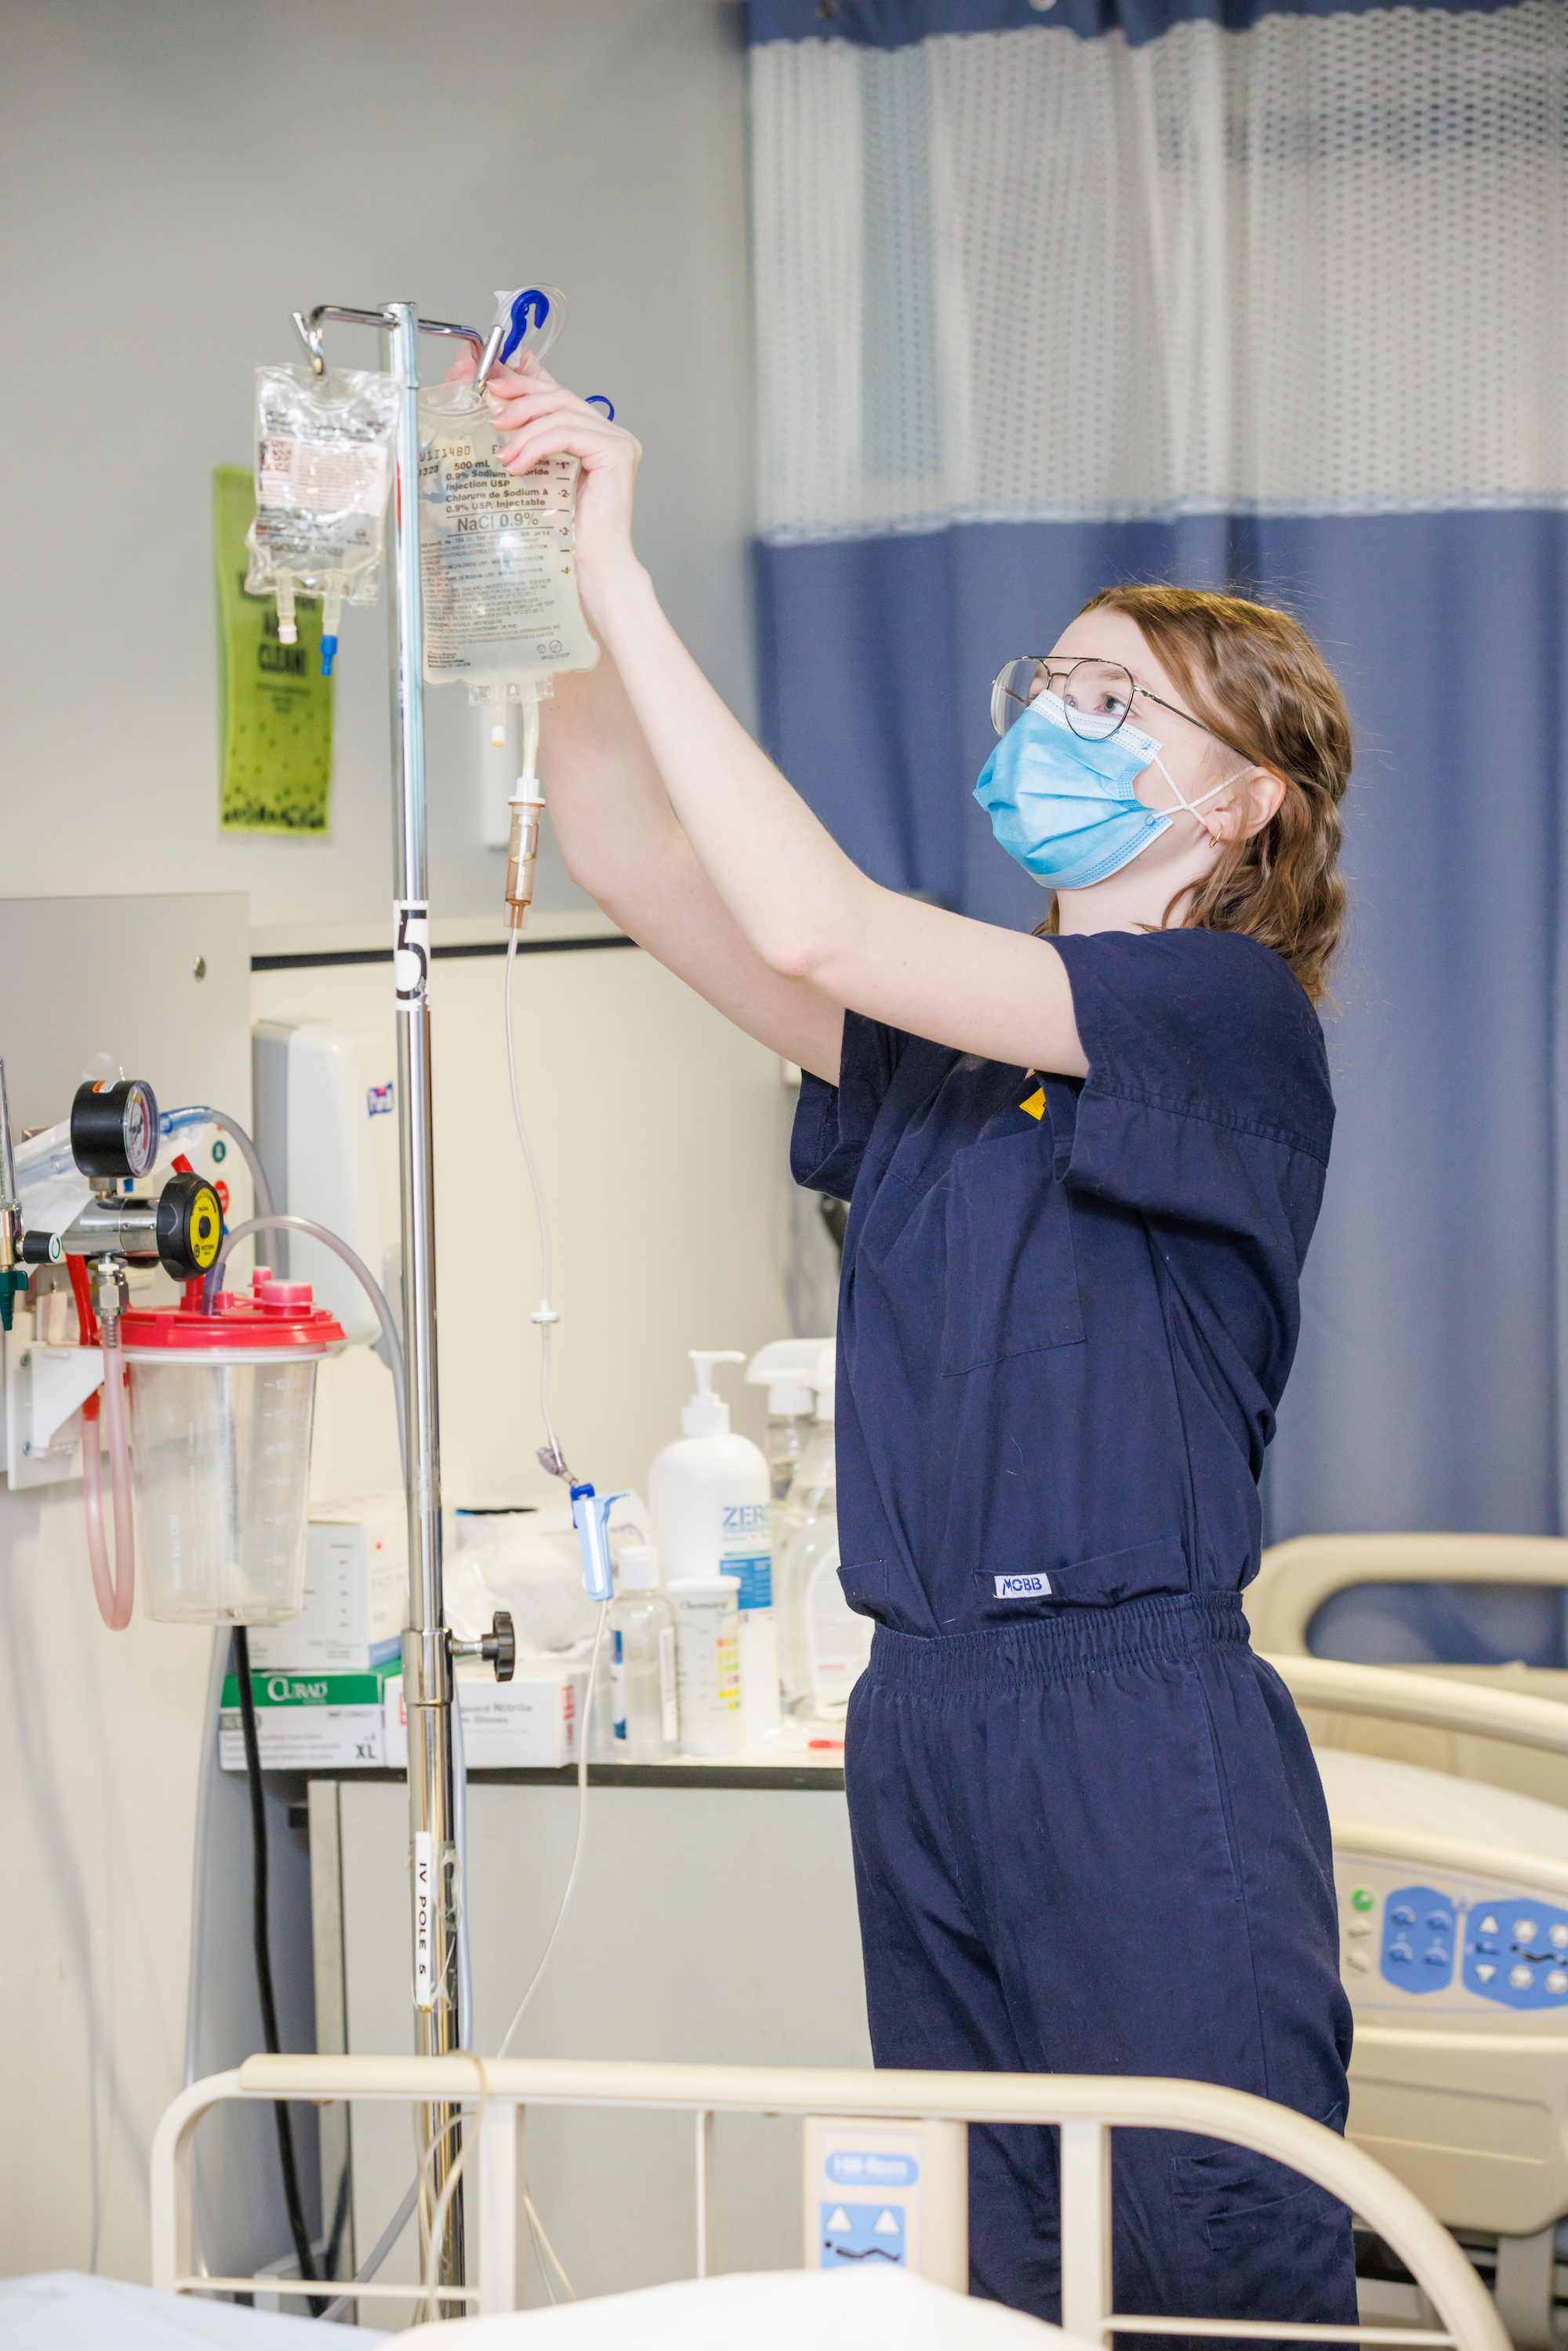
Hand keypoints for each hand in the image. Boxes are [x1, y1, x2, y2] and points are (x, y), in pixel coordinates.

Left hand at [445, 351, 641, 614]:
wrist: (591, 568)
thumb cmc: (564, 532)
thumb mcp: (532, 476)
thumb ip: (521, 444)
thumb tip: (490, 414)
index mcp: (590, 434)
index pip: (554, 391)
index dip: (522, 376)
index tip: (489, 375)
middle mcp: (608, 432)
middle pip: (558, 394)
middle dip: (518, 395)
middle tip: (486, 404)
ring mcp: (617, 440)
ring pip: (561, 410)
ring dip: (523, 426)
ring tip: (501, 450)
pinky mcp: (617, 452)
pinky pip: (569, 432)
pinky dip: (538, 443)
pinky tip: (517, 463)